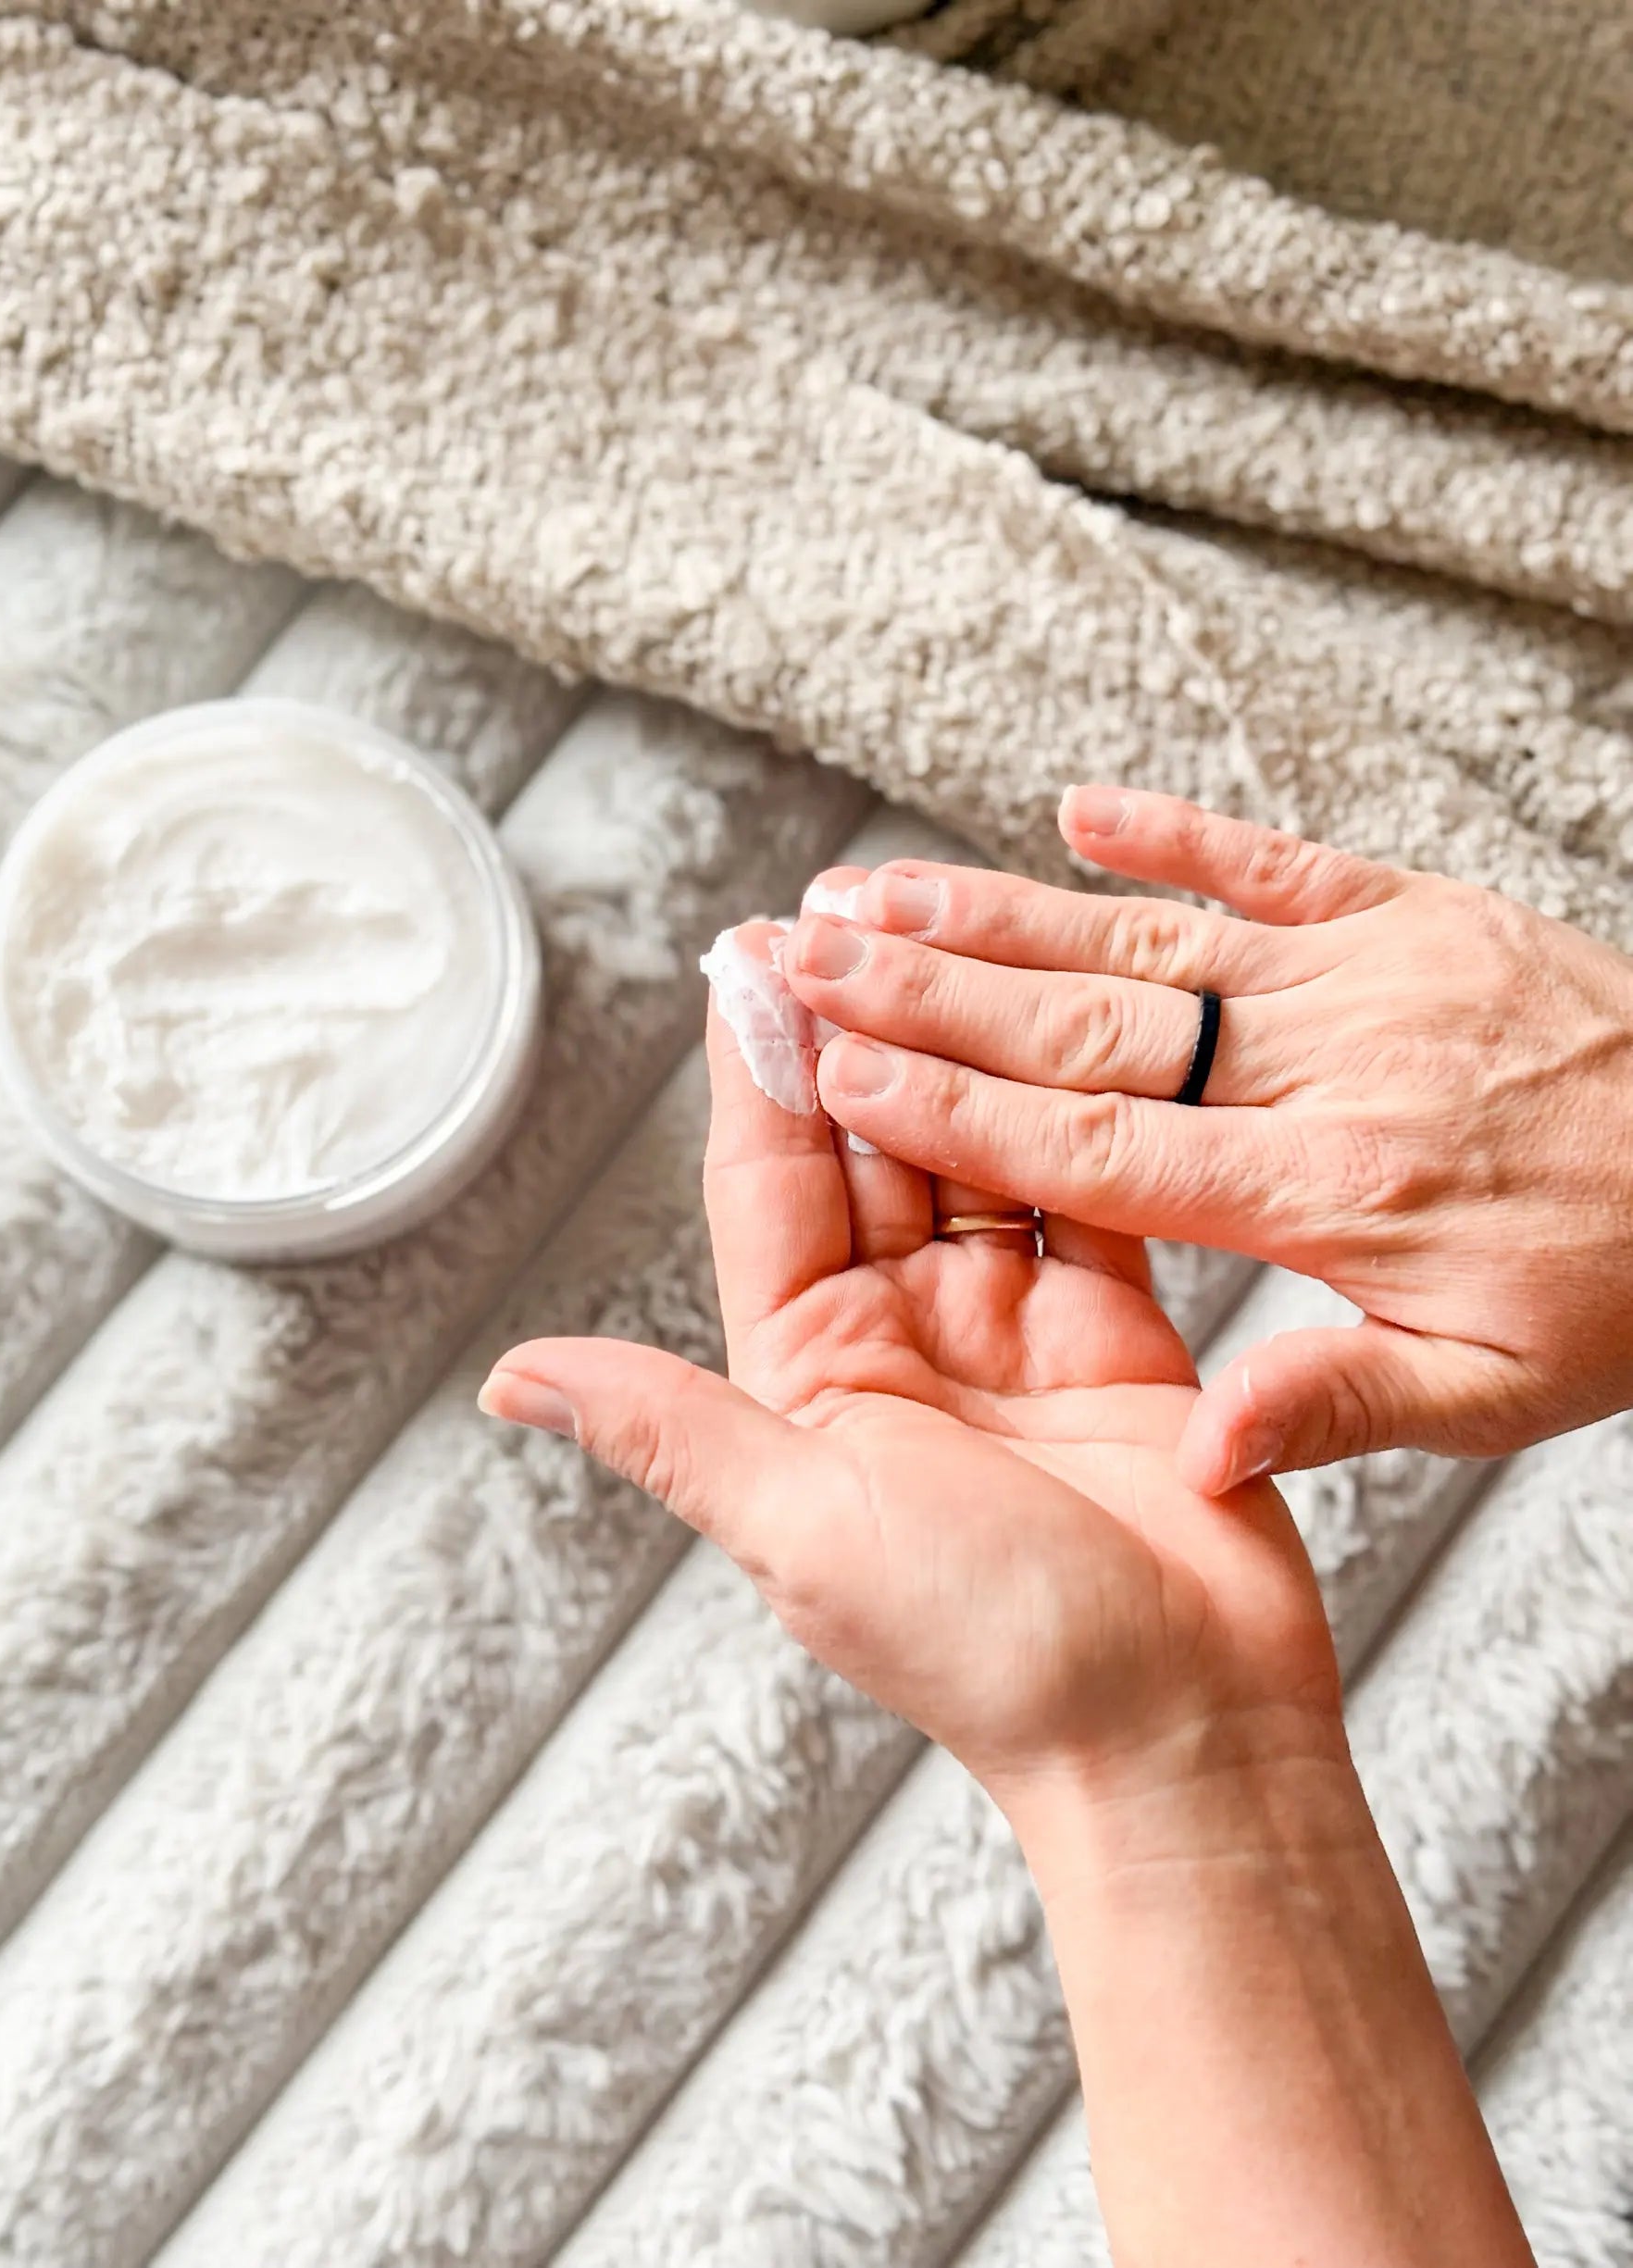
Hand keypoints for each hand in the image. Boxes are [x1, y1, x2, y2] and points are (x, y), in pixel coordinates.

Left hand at [480, 928, 1337, 1801]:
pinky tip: (1049, 1016)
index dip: (756, 1073)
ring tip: (940, 926)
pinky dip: (1063, 1107)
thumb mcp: (805, 1525)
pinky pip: (1080, 1190)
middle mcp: (900, 1339)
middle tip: (845, 905)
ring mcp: (1008, 1327)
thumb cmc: (990, 1651)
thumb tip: (510, 1379)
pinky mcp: (1112, 1328)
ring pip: (970, 1152)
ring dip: (953, 1047)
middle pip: (868, 1151)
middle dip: (854, 1030)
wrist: (1183, 1732)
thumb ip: (670, 1427)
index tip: (744, 957)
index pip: (768, 1190)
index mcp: (809, 1376)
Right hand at [779, 787, 1632, 1492]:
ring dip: (1002, 909)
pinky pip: (1279, 859)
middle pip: (1090, 1024)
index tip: (839, 1069)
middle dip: (928, 987)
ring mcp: (1372, 971)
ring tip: (875, 886)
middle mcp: (1329, 1066)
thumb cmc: (1630, 1285)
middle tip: (801, 949)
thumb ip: (1334, 1407)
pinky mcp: (1421, 910)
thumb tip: (1192, 1454)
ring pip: (1153, 937)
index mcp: (1330, 1194)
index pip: (1100, 1149)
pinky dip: (1179, 831)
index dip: (955, 1107)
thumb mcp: (1496, 1394)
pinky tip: (1076, 807)